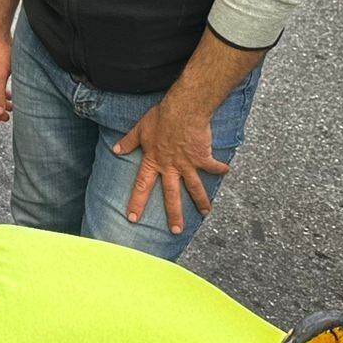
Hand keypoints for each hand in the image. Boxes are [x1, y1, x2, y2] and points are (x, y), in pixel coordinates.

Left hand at [113, 100, 229, 233]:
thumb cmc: (161, 117)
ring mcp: (187, 164)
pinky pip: (212, 166)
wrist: (183, 110)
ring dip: (201, 201)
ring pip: (195, 187)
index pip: (142, 186)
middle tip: (176, 231)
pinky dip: (220, 168)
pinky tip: (227, 172)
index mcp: (154, 162)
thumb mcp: (140, 129)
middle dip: (174, 214)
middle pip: (171, 195)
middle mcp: (171, 167)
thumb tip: (115, 149)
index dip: (137, 203)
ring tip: (206, 213)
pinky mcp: (202, 156)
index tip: (132, 218)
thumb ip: (128, 142)